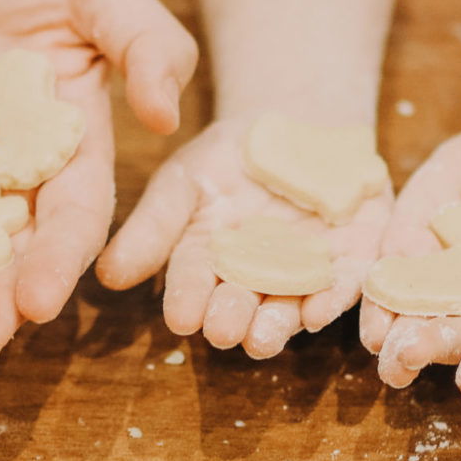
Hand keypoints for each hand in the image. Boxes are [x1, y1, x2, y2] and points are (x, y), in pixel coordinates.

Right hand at [97, 116, 389, 357]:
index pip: (194, 284)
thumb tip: (107, 276)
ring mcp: (306, 272)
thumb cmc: (231, 154)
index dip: (187, 301)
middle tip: (221, 332)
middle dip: (231, 320)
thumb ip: (153, 226)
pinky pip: (345, 285)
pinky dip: (333, 300)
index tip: (180, 318)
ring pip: (290, 306)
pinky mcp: (352, 261)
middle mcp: (256, 278)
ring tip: (261, 338)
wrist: (299, 122)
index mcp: (209, 262)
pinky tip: (320, 312)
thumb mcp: (184, 178)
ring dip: (278, 325)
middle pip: (242, 306)